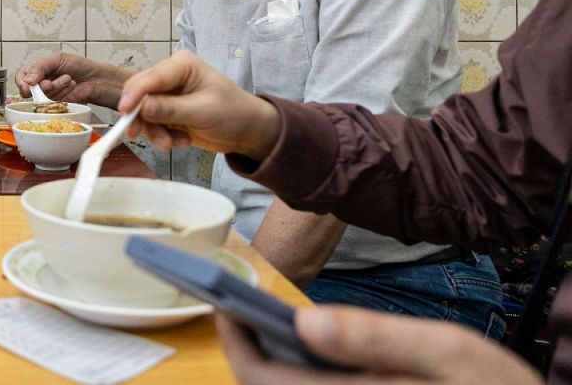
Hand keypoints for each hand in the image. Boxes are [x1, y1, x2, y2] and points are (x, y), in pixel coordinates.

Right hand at [14, 52, 128, 107]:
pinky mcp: (57, 103)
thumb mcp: (58, 59)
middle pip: (28, 90)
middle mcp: (41, 81)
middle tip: (49, 82)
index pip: (22, 76)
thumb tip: (27, 79)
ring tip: (67, 78)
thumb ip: (40, 67)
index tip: (29, 85)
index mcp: (38, 68)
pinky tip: (70, 86)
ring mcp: (49, 93)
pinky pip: (52, 101)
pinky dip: (62, 92)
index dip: (22, 82)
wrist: (96, 78)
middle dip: (40, 86)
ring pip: (41, 96)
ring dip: (56, 86)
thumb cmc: (79, 65)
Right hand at [117, 51, 280, 160]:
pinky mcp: (165, 112)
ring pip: (142, 113)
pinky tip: (182, 141)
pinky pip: (151, 125)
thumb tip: (141, 107)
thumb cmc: (233, 113)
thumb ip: (170, 109)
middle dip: (144, 119)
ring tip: (173, 144)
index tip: (124, 111)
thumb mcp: (202, 111)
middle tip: (143, 137)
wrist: (247, 132)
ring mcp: (166, 95)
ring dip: (155, 132)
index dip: (134, 94)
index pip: (150, 77)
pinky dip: (163, 136)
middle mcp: (169, 77)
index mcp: (181, 66)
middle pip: (139, 95)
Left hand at [217, 305, 539, 384]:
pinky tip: (309, 347)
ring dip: (270, 361)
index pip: (258, 376)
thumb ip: (376, 336)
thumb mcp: (450, 354)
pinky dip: (299, 373)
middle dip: (246, 345)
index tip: (223, 297)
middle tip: (240, 301)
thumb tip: (304, 319)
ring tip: (265, 318)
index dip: (232, 337)